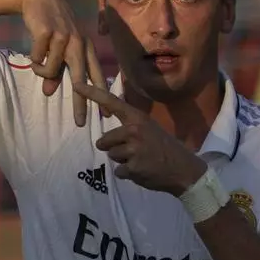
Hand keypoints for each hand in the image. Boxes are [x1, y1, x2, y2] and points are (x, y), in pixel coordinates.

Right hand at [20, 0, 109, 125]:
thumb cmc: (52, 25)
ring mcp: (64, 37)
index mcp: (86, 47)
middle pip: (80, 79)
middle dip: (81, 103)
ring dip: (41, 70)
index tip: (106, 114)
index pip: (96, 75)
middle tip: (80, 122)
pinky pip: (37, 60)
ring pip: (51, 70)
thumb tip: (49, 92)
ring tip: (37, 61)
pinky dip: (33, 58)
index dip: (101, 95)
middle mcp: (79, 43)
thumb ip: (57, 70)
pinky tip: (34, 48)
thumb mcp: (58, 48)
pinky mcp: (48, 33)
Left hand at [73, 83, 206, 195]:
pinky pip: (119, 172)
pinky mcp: (133, 168)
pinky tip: (143, 170)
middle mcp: (134, 131)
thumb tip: (111, 111)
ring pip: (112, 157)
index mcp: (138, 118)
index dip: (93, 93)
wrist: (183, 168)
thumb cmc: (164, 147)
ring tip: (140, 160)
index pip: (112, 102)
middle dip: (113, 148)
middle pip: (104, 141)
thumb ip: (130, 123)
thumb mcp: (149, 127)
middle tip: (133, 151)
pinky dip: (129, 174)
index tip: (76, 84)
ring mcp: (134, 150)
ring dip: (122, 162)